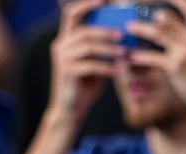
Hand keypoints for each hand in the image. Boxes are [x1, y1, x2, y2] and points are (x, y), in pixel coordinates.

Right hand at [48, 0, 125, 126]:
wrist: (71, 111)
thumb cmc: (85, 85)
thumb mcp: (96, 61)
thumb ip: (103, 46)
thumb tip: (124, 31)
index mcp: (66, 39)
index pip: (72, 14)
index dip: (87, 4)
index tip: (105, 0)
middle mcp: (61, 46)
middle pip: (84, 30)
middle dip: (105, 30)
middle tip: (122, 33)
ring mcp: (62, 59)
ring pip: (88, 46)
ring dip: (109, 48)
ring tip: (124, 52)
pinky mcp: (67, 73)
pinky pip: (90, 65)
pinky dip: (106, 67)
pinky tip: (117, 71)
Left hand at [125, 0, 185, 111]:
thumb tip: (179, 24)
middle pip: (167, 17)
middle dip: (148, 15)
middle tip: (135, 14)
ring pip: (157, 33)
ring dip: (140, 29)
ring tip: (129, 28)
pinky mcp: (176, 66)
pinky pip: (153, 56)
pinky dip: (140, 55)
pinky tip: (132, 56)